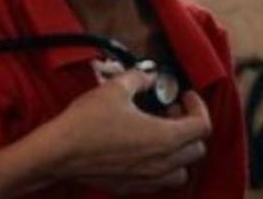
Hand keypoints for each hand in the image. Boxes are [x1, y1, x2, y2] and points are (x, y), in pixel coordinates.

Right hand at [46, 69, 210, 192]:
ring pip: (182, 171)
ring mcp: (149, 178)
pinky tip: (143, 151)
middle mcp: (163, 162)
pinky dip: (162, 167)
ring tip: (161, 135)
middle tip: (170, 111)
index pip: (202, 125)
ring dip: (179, 152)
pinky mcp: (133, 187)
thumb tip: (147, 75)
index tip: (185, 96)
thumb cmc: (86, 123)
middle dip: (189, 127)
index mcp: (165, 137)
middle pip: (197, 149)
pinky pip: (161, 182)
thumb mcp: (114, 89)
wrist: (60, 153)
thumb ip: (138, 78)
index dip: (198, 106)